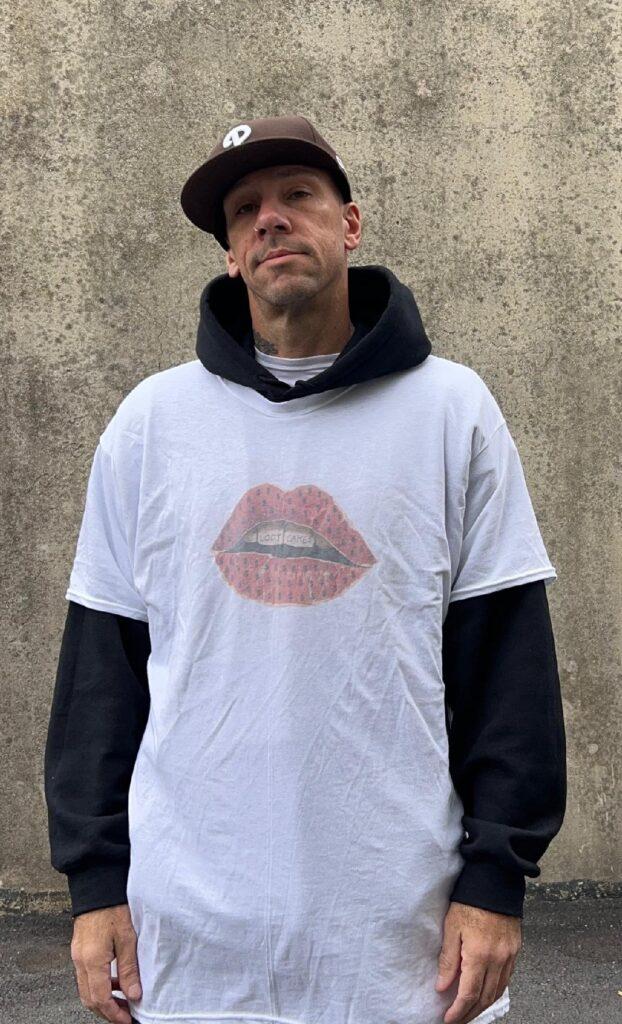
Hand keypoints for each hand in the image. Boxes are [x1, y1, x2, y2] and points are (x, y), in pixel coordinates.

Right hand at [70, 903, 141, 1022]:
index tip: (127, 1020)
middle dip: (107, 1011)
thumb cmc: (113, 907)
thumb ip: (129, 969)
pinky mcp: (79, 950)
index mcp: (92, 960)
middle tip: (125, 1015)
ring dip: (103, 999)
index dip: (114, 1013)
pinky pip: (86, 976)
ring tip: (123, 1000)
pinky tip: (114, 981)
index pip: (100, 998)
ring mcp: (77, 956)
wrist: (98, 886)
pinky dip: (99, 985)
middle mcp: (80, 961)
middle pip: (90, 999)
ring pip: (86, 989)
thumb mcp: (127, 938)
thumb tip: (134, 994)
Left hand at [435, 900, 521, 1023]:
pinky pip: (506, 979)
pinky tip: (485, 993)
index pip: (469, 994)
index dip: (458, 1011)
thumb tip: (442, 987)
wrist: (495, 881)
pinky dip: (495, 991)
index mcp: (480, 955)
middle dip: (470, 1013)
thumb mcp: (451, 927)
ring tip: (469, 1012)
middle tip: (457, 1021)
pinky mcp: (515, 950)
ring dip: (483, 1005)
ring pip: (498, 991)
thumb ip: (448, 959)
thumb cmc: (469, 901)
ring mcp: (509, 956)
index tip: (448, 1020)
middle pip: (485, 998)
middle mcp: (498, 960)